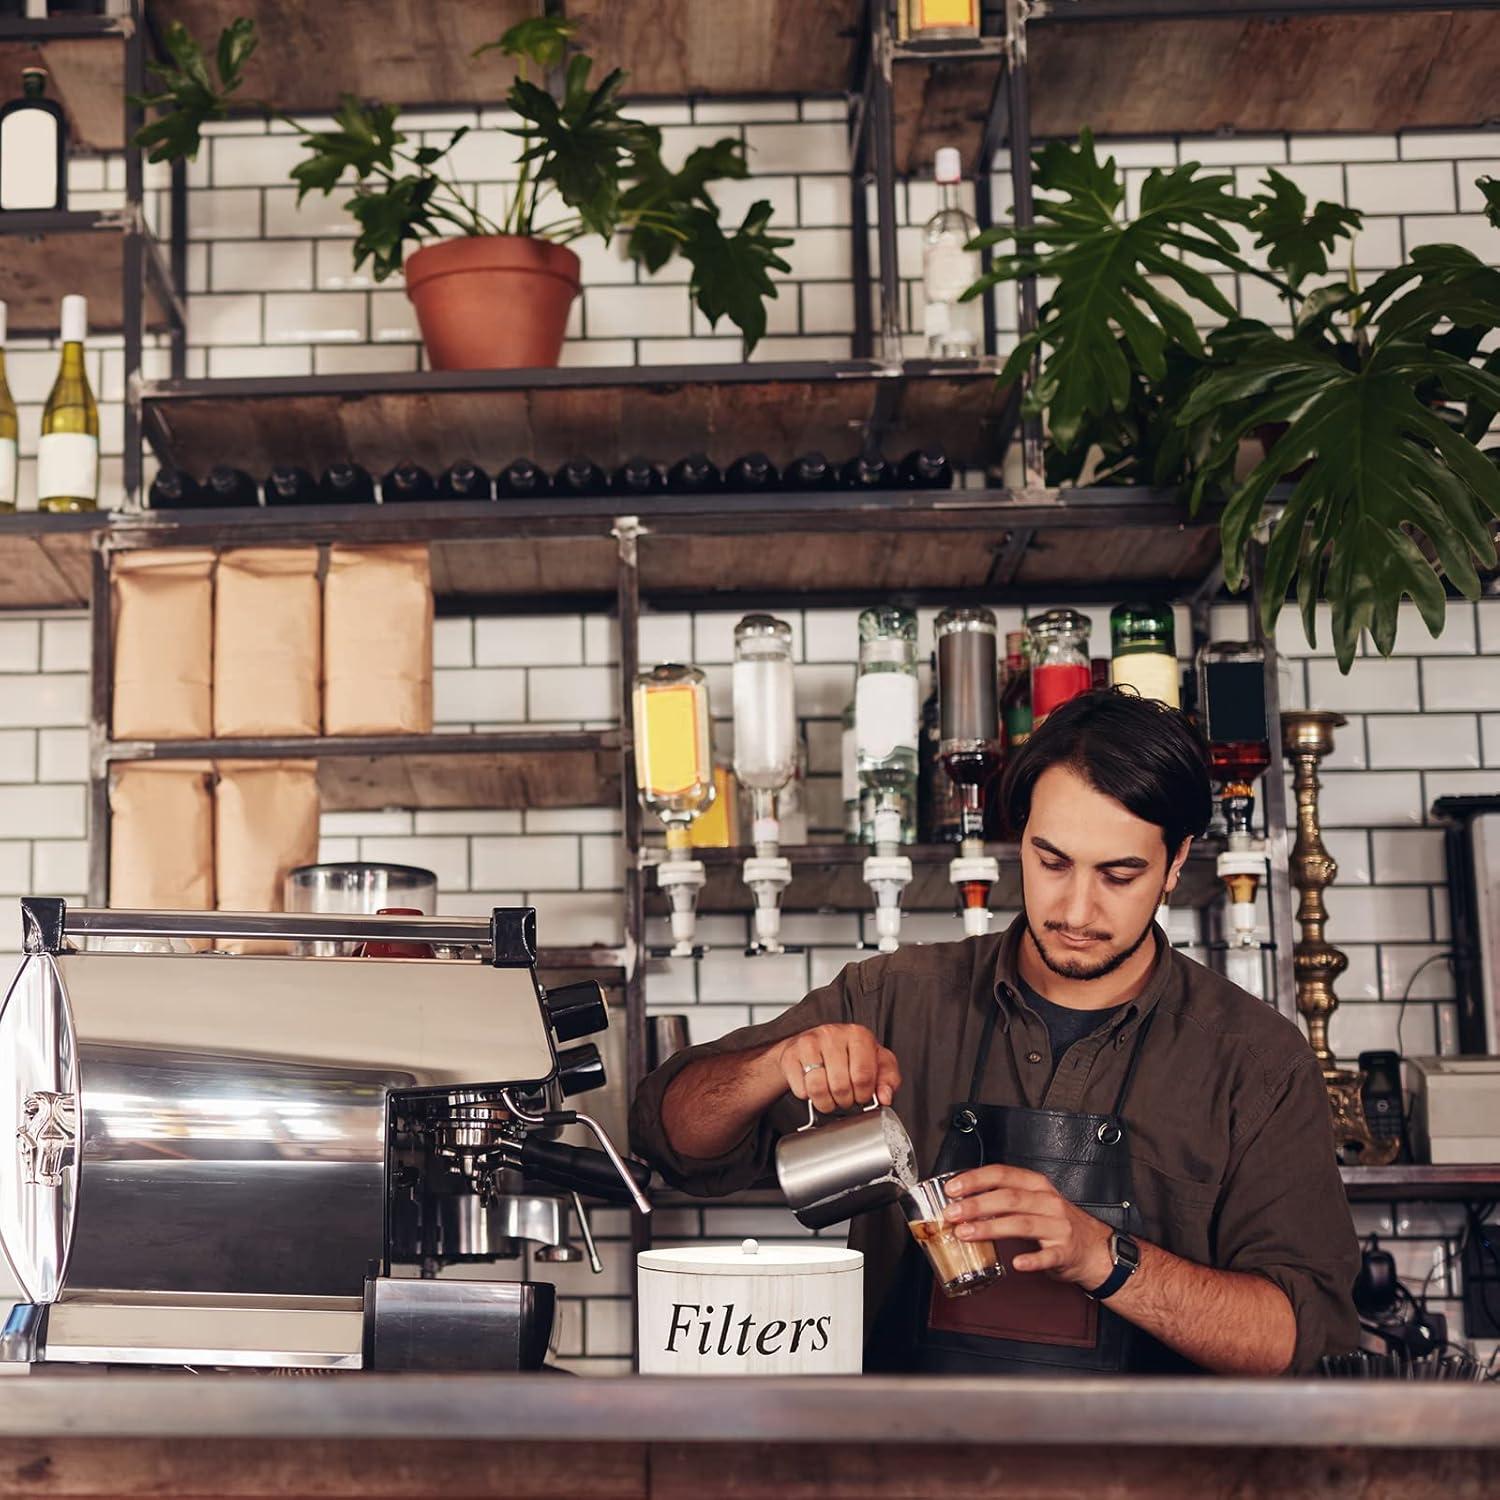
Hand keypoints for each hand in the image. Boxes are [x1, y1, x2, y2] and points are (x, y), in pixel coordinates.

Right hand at [774, 1024, 901, 1112]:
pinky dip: (807, 1097)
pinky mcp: (790, 1055)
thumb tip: (885, 1097)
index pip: (863, 1076)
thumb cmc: (847, 1056)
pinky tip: (813, 1088)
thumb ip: (888, 1079)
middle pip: (840, 1085)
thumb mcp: (876, 1063)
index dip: (864, 1095)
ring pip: (818, 1089)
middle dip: (845, 1101)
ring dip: (826, 1103)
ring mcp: (809, 1043)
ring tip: (830, 1098)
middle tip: (846, 1098)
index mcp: (858, 1034)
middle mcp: (832, 1034)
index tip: (862, 1096)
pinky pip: (800, 1089)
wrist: (812, 1047)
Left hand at [940, 1165, 1114, 1287]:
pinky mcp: (1065, 1251)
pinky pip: (1047, 1256)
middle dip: (976, 1204)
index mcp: (1036, 1185)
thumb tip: (961, 1201)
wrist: (1092, 1247)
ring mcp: (1058, 1226)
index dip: (975, 1180)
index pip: (1002, 1174)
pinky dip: (1032, 1259)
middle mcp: (1048, 1201)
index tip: (952, 1188)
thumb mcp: (1032, 1201)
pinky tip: (1016, 1264)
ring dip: (990, 1227)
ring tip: (966, 1233)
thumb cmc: (1054, 1222)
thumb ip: (1002, 1198)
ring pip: (1021, 1223)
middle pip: (1008, 1198)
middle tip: (952, 1214)